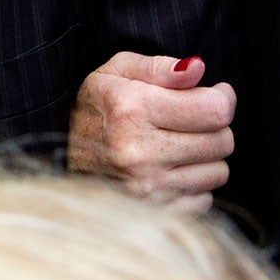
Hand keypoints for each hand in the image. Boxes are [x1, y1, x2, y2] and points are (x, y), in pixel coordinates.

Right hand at [68, 53, 234, 213]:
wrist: (56, 155)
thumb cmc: (96, 107)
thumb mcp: (117, 72)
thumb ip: (160, 67)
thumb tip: (198, 68)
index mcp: (132, 109)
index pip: (214, 109)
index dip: (223, 98)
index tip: (216, 94)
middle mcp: (139, 151)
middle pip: (222, 140)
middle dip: (214, 127)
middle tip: (191, 120)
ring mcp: (146, 187)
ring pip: (218, 171)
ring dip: (205, 157)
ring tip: (176, 145)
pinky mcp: (154, 212)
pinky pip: (205, 199)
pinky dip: (194, 184)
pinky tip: (169, 170)